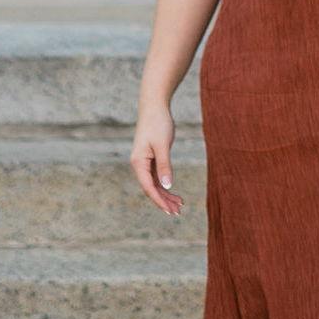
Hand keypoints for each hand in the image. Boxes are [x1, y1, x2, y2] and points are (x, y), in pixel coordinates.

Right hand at [129, 100, 181, 214]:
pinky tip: (174, 192)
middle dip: (164, 201)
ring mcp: (145, 162)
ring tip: (179, 205)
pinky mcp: (151, 158)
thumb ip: (164, 166)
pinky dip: (165, 185)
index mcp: (138, 163)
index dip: (159, 200)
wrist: (154, 106)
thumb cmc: (158, 123)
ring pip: (154, 184)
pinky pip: (157, 177)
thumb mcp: (163, 145)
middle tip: (178, 212)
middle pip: (151, 188)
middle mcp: (139, 165)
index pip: (148, 187)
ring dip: (165, 195)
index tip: (170, 210)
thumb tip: (166, 186)